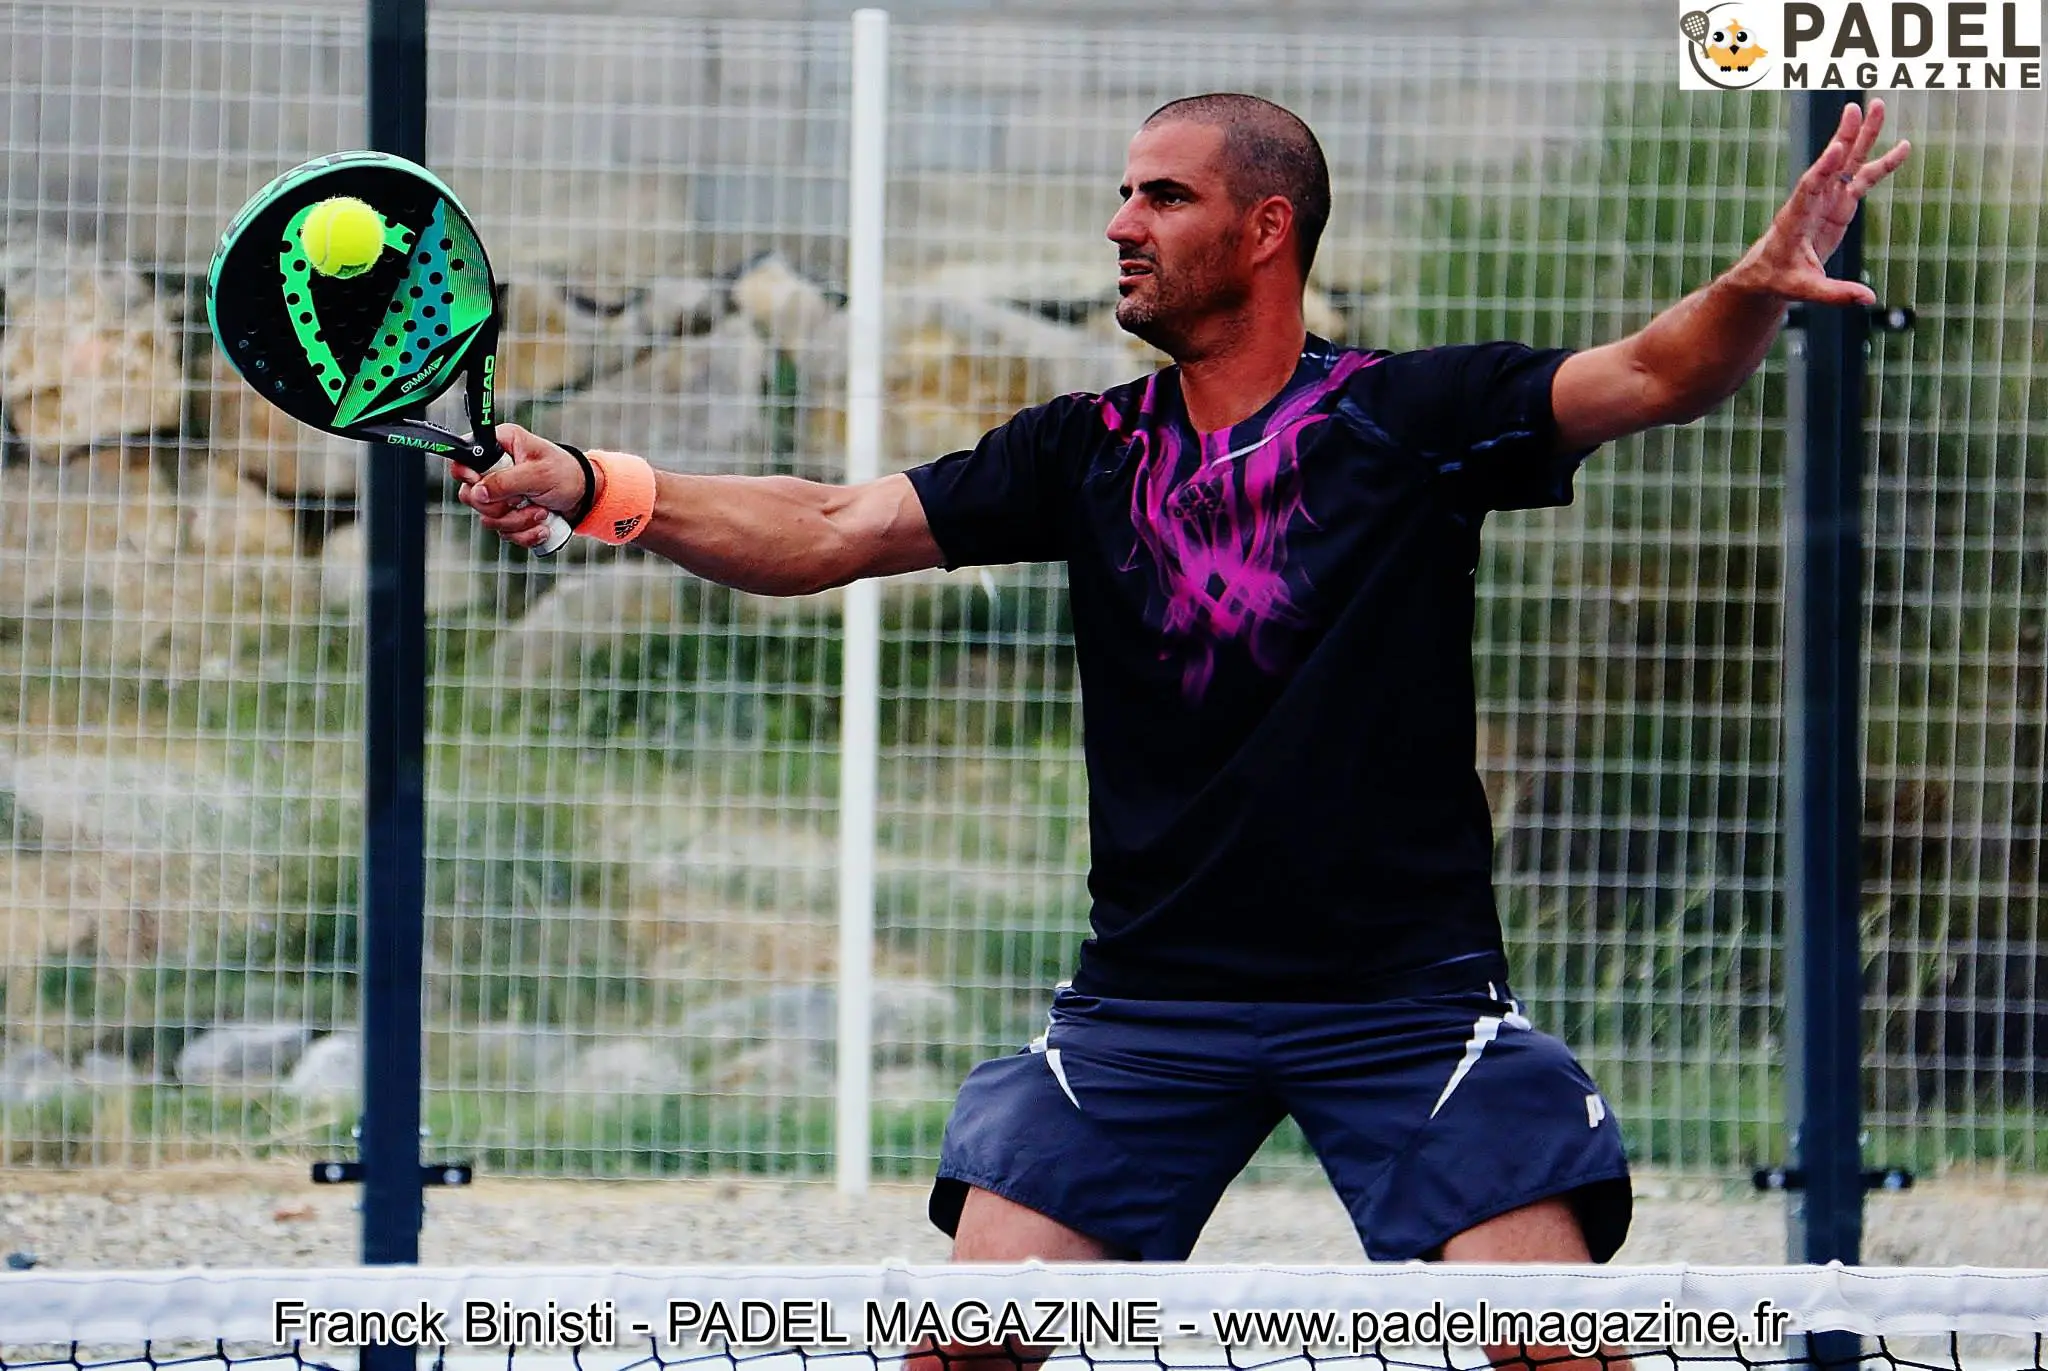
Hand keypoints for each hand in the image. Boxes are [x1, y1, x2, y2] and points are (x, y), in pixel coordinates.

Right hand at [450, 424, 596, 550]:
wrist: (585, 497)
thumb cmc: (567, 474)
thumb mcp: (539, 474)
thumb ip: (506, 481)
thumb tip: (478, 492)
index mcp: (499, 446)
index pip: (463, 460)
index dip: (469, 478)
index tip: (486, 488)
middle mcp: (494, 469)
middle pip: (470, 496)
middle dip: (501, 507)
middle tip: (524, 501)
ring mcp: (499, 494)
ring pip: (488, 519)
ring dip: (518, 522)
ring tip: (542, 512)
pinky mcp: (508, 514)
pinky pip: (504, 533)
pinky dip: (525, 534)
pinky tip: (542, 527)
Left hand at [1732, 98, 1910, 306]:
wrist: (1768, 273)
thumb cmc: (1777, 279)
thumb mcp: (1802, 289)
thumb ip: (1833, 293)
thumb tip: (1867, 299)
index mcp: (1795, 217)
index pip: (1808, 189)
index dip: (1821, 170)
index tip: (1833, 149)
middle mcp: (1811, 201)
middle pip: (1830, 164)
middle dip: (1843, 138)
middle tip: (1855, 109)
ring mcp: (1827, 200)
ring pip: (1848, 163)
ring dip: (1863, 137)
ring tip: (1878, 106)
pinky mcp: (1839, 204)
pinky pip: (1863, 179)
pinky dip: (1882, 164)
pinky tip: (1904, 147)